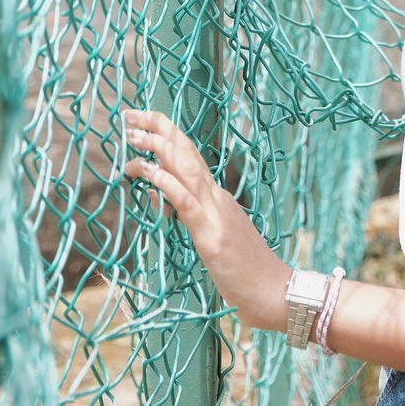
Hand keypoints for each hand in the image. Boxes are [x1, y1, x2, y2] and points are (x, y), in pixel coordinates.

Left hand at [123, 108, 290, 330]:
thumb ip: (188, 214)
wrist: (275, 292)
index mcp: (218, 197)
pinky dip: (166, 183)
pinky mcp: (212, 235)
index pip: (189, 156)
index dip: (167, 135)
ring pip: (186, 169)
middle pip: (187, 152)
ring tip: (133, 134)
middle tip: (130, 113)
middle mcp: (217, 196)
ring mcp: (216, 213)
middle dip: (158, 128)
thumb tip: (160, 197)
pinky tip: (148, 172)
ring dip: (158, 148)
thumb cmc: (245, 271)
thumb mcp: (211, 237)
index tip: (142, 122)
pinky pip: (186, 202)